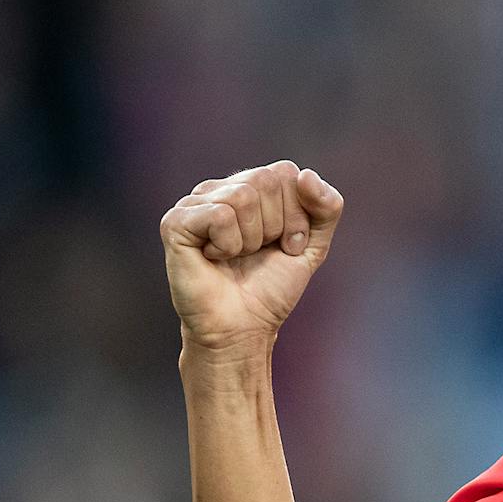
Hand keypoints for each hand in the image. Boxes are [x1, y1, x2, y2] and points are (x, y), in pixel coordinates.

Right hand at [160, 161, 343, 352]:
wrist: (242, 328)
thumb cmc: (271, 288)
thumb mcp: (313, 245)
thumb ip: (326, 207)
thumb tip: (307, 174)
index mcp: (249, 187)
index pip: (286, 172)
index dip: (297, 214)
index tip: (286, 245)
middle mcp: (219, 189)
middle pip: (266, 180)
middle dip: (277, 226)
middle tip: (260, 253)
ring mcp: (194, 203)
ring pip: (244, 196)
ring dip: (252, 239)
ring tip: (237, 257)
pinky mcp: (176, 222)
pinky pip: (220, 215)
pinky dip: (229, 245)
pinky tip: (215, 258)